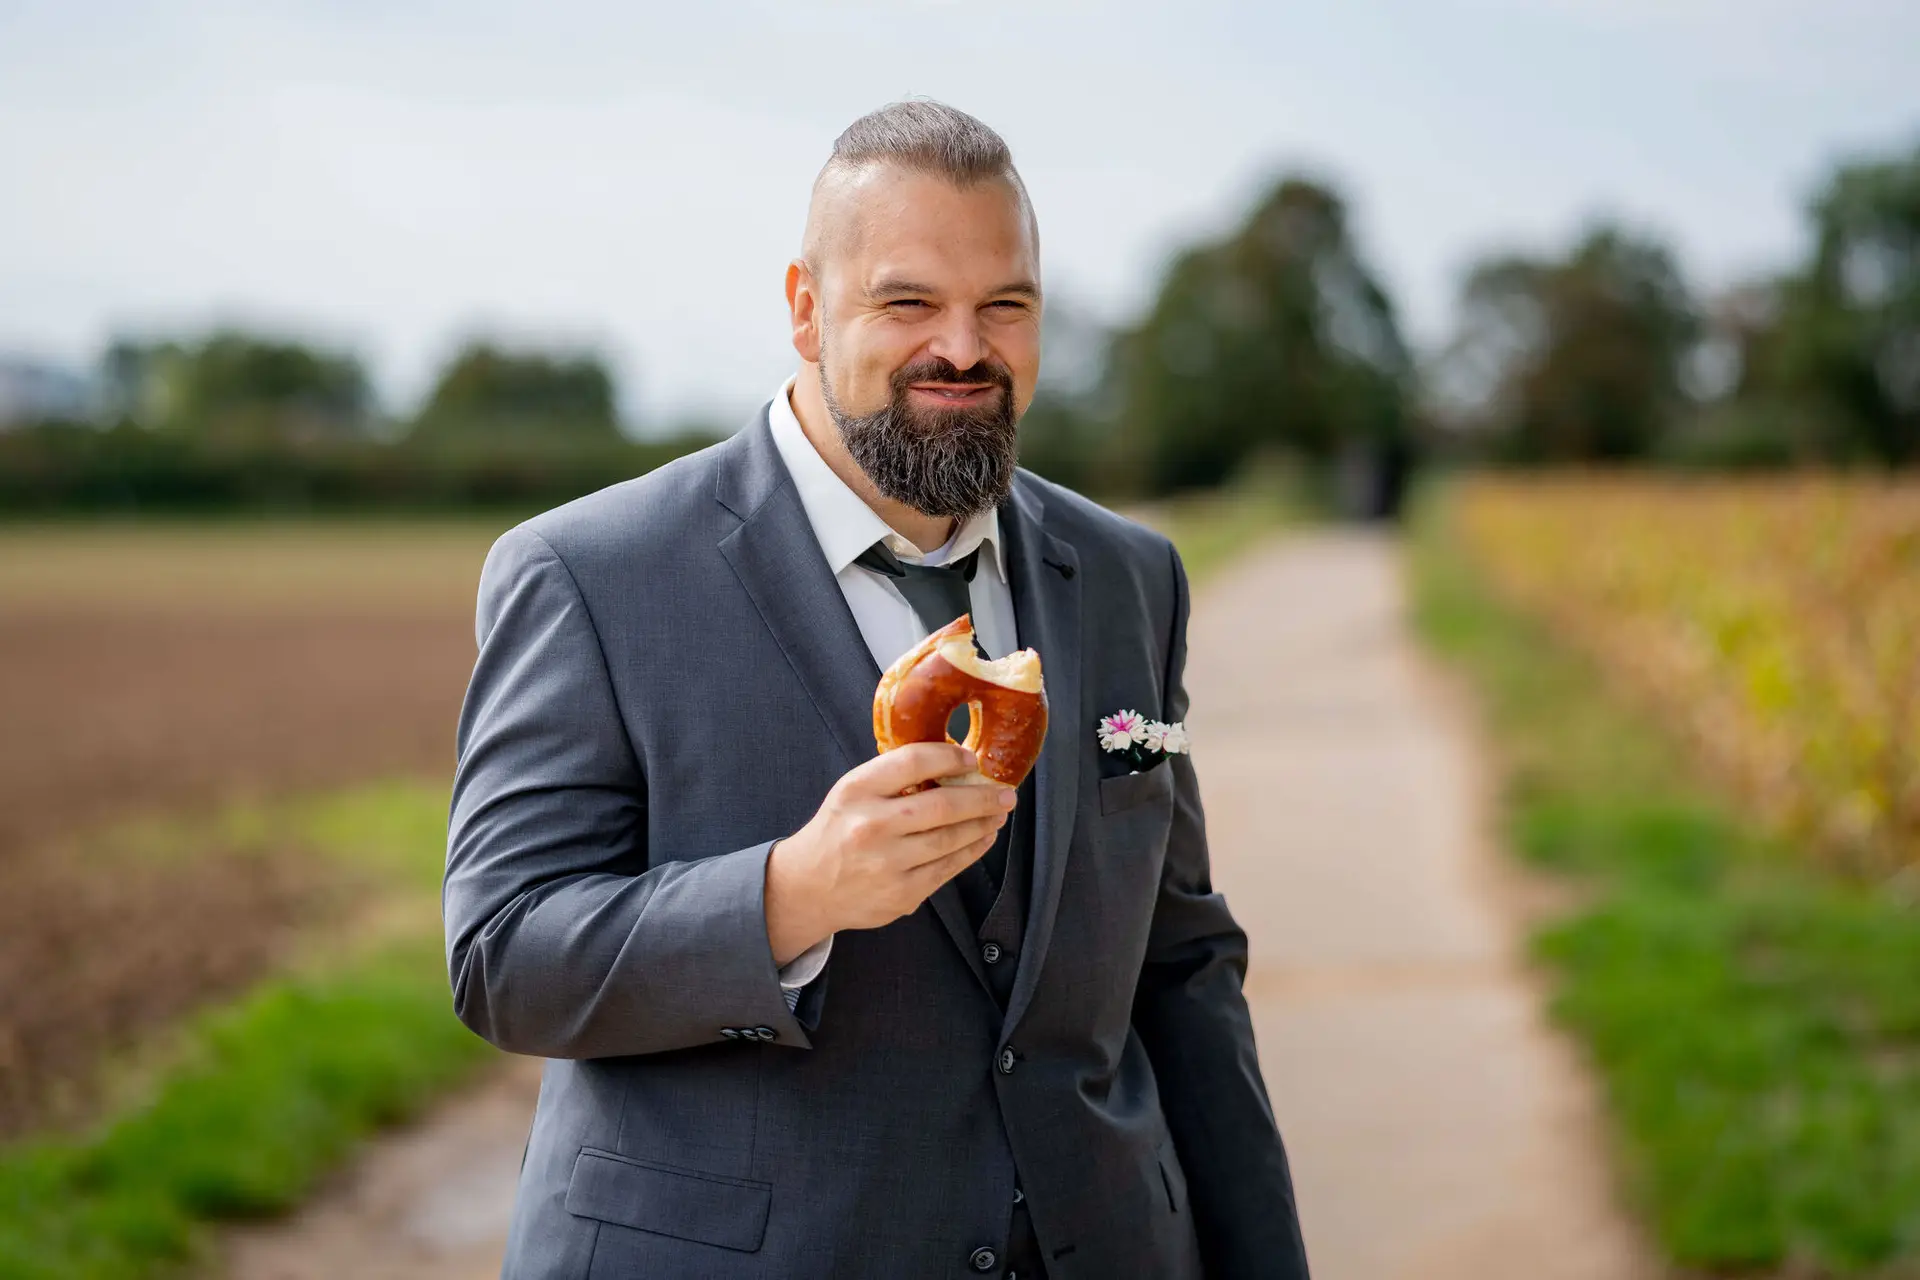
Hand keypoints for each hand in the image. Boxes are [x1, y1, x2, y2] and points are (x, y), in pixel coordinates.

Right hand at [765, 742, 1016, 964]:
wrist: (807, 887)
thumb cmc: (838, 830)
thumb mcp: (852, 792)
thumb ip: (892, 778)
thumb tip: (952, 763)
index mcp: (856, 791)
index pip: (913, 762)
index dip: (950, 757)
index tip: (971, 759)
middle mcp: (871, 826)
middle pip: (942, 806)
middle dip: (982, 797)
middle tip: (1006, 793)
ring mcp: (887, 864)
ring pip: (951, 839)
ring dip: (982, 824)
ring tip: (998, 813)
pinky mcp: (902, 894)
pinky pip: (948, 869)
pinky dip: (971, 851)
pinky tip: (982, 838)